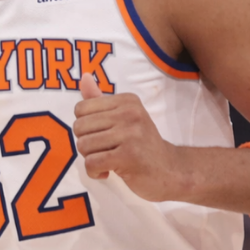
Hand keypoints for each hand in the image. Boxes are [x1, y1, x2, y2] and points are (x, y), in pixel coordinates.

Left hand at [72, 73, 184, 201]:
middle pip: (79, 127)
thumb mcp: (123, 118)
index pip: (81, 109)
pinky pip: (92, 163)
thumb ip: (100, 100)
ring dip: (90, 159)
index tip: (102, 136)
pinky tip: (108, 172)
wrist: (170, 170)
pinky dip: (95, 172)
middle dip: (86, 144)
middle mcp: (129, 112)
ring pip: (84, 146)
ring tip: (108, 161)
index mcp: (126, 100)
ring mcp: (130, 134)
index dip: (85, 127)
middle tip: (104, 150)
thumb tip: (84, 77)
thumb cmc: (141, 144)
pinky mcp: (129, 156)